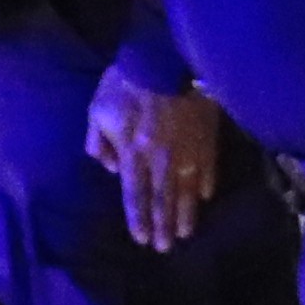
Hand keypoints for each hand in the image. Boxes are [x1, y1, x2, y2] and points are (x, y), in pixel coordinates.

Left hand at [82, 71, 225, 251]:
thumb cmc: (126, 82)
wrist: (166, 57)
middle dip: (162, 225)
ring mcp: (188, 151)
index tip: (141, 239)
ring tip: (184, 233)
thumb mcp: (97, 110)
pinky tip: (204, 198)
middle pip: (162, 200)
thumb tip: (112, 168)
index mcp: (133, 154)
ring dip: (184, 214)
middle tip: (164, 248)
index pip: (135, 194)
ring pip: (186, 191)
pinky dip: (206, 185)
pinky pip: (208, 168)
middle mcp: (161, 160)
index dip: (138, 218)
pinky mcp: (207, 140)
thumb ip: (99, 143)